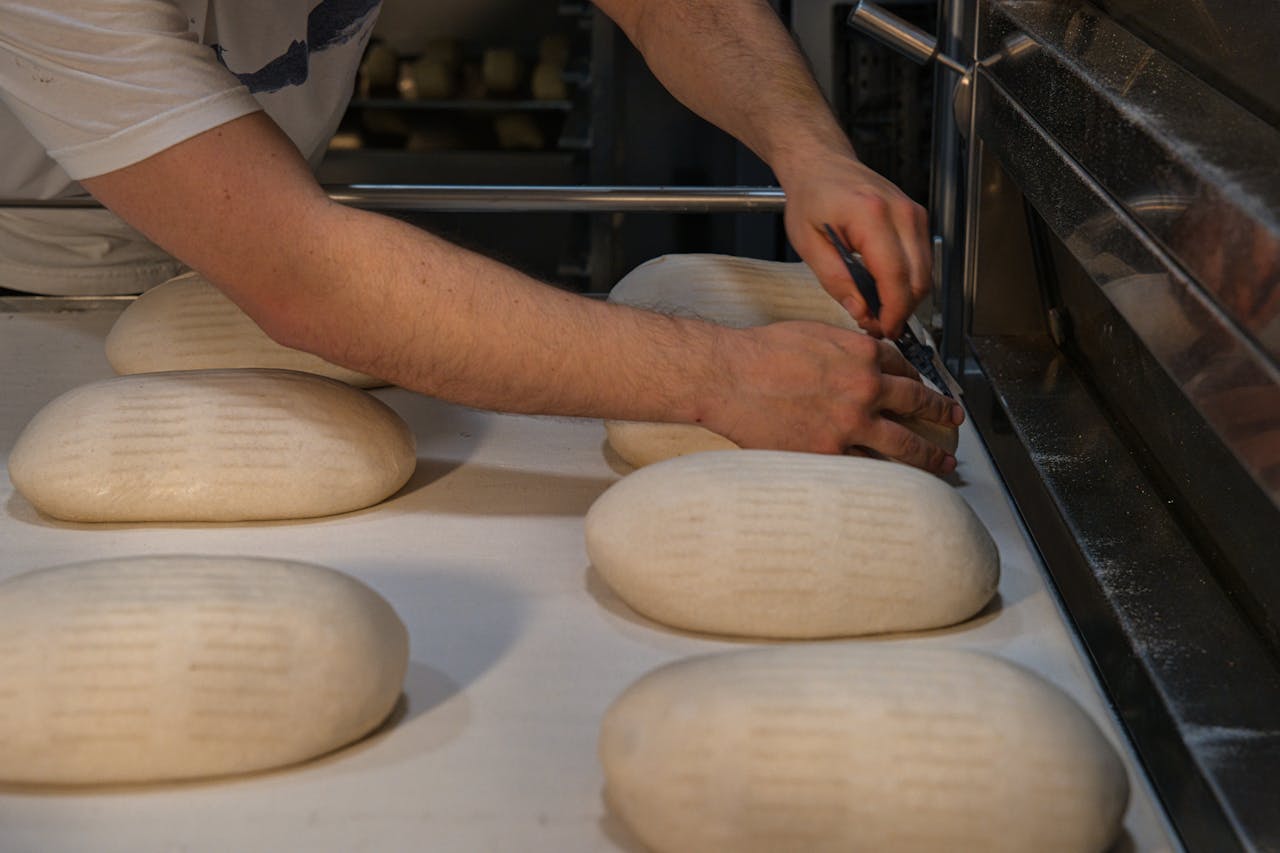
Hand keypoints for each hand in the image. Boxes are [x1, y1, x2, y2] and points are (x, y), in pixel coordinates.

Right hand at [702, 321, 964, 473]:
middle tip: (954, 420)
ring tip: (944, 465)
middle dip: (942, 413)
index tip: (924, 388)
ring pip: (904, 445)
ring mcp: (850, 424)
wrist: (728, 377)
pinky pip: (867, 467)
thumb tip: (863, 357)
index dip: (918, 378)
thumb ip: (846, 347)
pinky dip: (885, 476)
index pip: (904, 366)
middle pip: (918, 404)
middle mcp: (865, 389)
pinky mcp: (829, 452)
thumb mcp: (814, 333)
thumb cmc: (760, 352)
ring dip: (930, 456)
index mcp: (862, 355)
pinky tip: (897, 486)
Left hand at [781, 155, 931, 338]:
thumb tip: (860, 310)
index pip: (895, 275)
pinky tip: (884, 290)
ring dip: (906, 298)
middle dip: (901, 310)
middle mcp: (901, 212)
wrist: (822, 165)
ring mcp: (914, 214)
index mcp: (871, 215)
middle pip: (918, 278)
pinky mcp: (917, 219)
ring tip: (876, 309)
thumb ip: (835, 280)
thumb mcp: (808, 243)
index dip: (893, 310)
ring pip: (926, 273)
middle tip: (875, 325)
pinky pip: (923, 261)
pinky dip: (908, 281)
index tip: (883, 330)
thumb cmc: (811, 197)